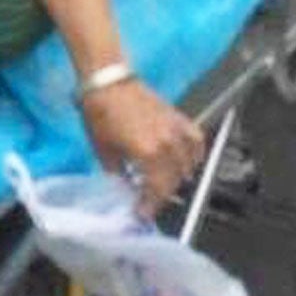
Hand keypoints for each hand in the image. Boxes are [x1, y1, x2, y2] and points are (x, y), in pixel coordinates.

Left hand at [78, 77, 205, 212]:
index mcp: (148, 153)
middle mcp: (167, 144)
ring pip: (187, 164)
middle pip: (173, 181)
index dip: (149, 207)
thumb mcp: (103, 151)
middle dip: (160, 196)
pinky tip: (189, 161)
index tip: (141, 214)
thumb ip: (118, 174)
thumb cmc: (100, 112)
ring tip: (163, 184)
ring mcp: (175, 129)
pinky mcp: (177, 117)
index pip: (156, 190)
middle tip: (149, 202)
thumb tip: (125, 187)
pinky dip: (195, 154)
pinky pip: (195, 140)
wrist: (106, 80)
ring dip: (177, 178)